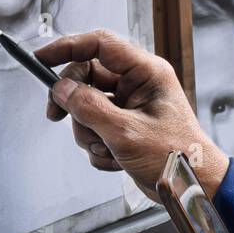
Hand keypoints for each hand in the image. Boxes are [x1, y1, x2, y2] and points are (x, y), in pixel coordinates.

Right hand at [37, 29, 229, 201]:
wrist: (193, 188)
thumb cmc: (176, 157)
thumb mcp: (126, 132)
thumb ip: (89, 107)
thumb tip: (61, 89)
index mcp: (147, 73)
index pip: (100, 45)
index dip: (67, 47)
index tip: (40, 58)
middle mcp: (139, 84)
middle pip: (86, 77)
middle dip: (73, 103)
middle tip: (56, 116)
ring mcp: (131, 105)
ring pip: (87, 106)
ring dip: (88, 132)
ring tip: (107, 149)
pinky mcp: (124, 125)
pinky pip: (95, 128)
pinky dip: (98, 146)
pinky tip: (115, 159)